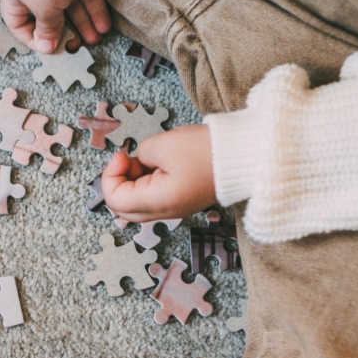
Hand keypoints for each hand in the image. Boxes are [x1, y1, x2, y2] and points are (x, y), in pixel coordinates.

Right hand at [0, 0, 109, 54]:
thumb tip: (46, 46)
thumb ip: (46, 29)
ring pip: (69, 5)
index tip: (48, 48)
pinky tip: (103, 25)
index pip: (17, 22)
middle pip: (48, 14)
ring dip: (83, 24)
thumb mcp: (42, 8)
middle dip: (64, 32)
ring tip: (95, 40)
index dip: (31, 38)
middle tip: (76, 46)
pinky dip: (94, 9)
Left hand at [102, 125, 216, 222]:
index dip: (110, 176)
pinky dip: (147, 183)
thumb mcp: (165, 144)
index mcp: (157, 202)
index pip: (115, 200)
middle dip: (118, 182)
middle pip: (122, 208)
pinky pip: (153, 199)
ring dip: (133, 182)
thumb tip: (140, 161)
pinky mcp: (181, 201)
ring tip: (148, 159)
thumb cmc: (208, 150)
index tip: (121, 155)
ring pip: (137, 204)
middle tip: (130, 159)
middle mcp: (163, 213)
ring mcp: (173, 210)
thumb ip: (142, 154)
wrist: (247, 155)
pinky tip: (159, 164)